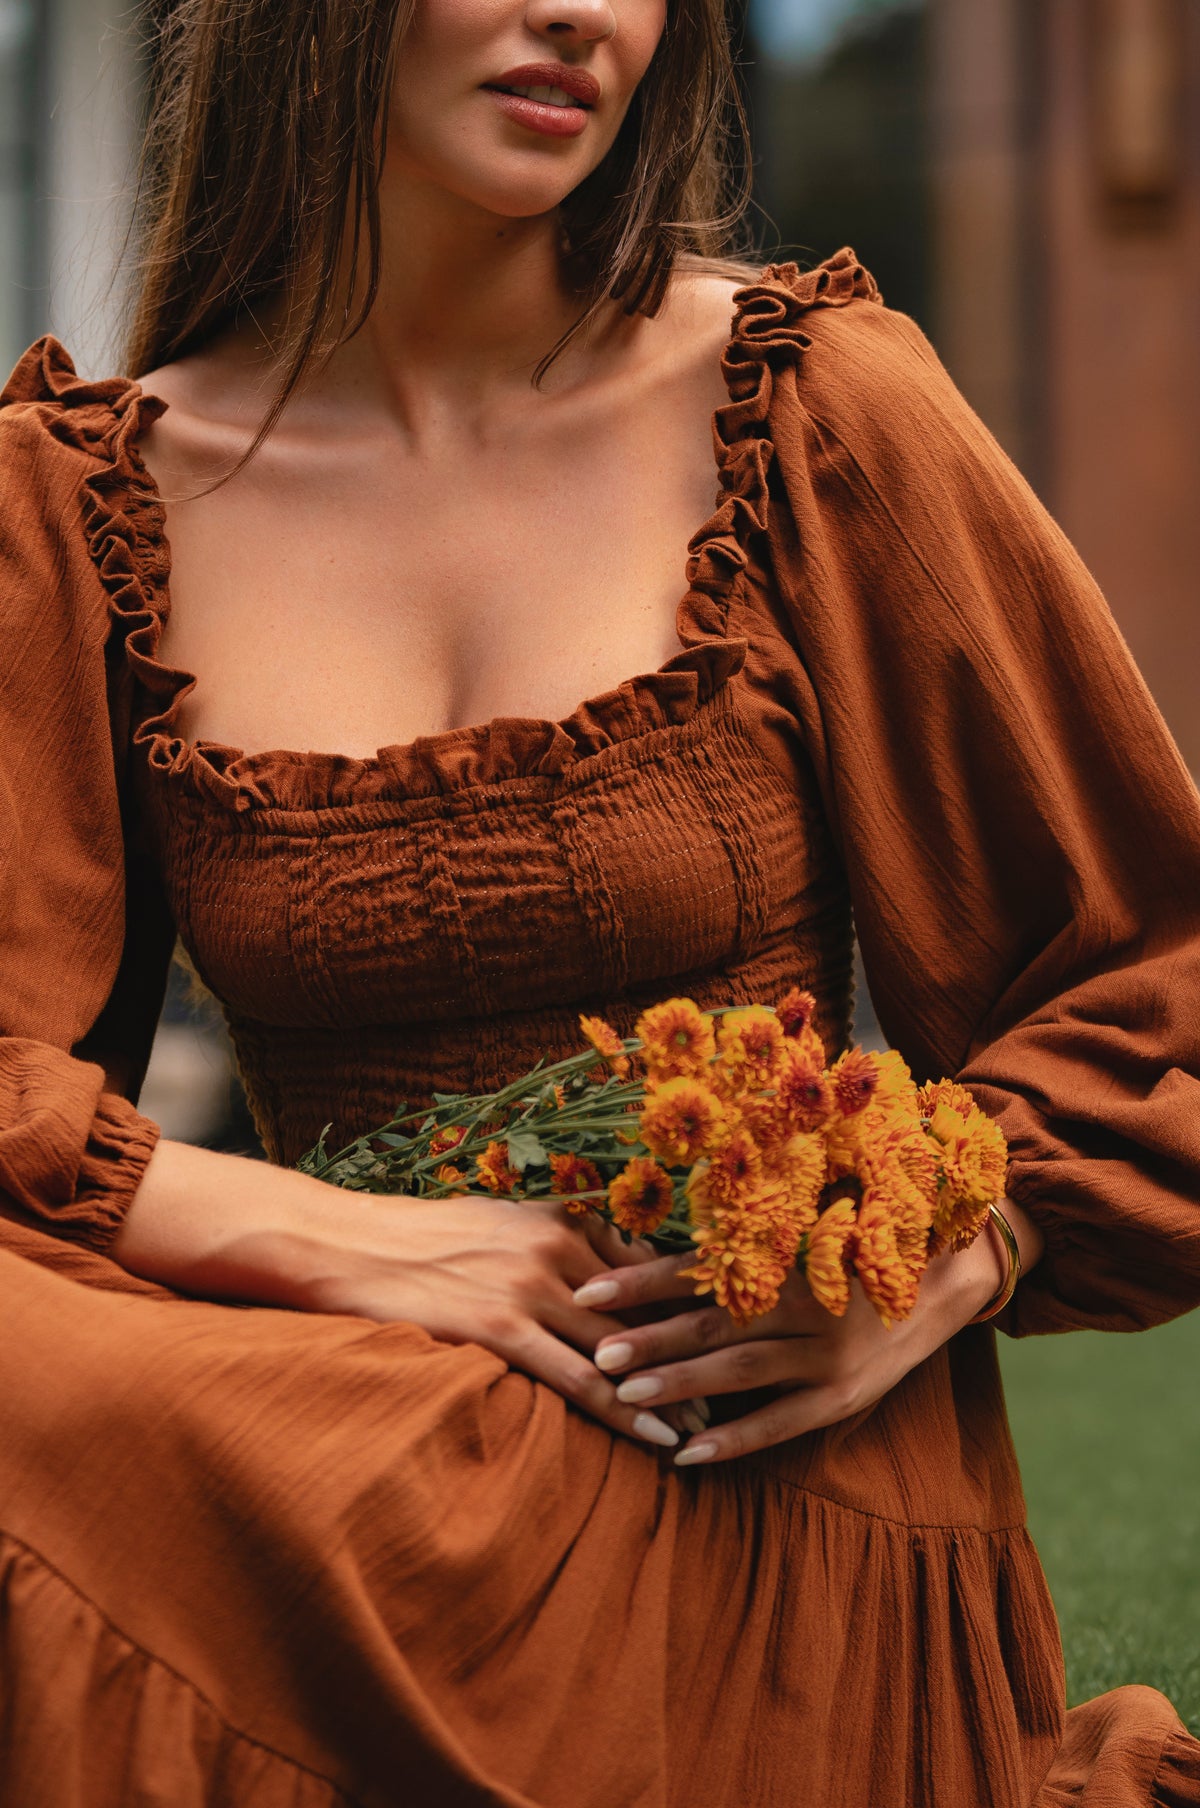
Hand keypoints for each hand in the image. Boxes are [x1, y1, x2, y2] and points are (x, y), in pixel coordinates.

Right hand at [114, 1138, 700, 1452]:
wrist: (343, 1243)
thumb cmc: (416, 1237)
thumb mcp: (494, 1225)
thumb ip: (549, 1244)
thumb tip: (595, 1269)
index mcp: (557, 1220)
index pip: (643, 1270)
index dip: (687, 1308)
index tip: (726, 1336)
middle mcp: (555, 1248)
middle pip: (645, 1309)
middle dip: (695, 1351)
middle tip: (741, 1387)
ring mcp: (528, 1287)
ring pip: (622, 1349)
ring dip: (674, 1389)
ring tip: (715, 1425)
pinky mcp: (499, 1326)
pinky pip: (578, 1378)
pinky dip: (626, 1411)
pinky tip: (659, 1437)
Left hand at [574, 1204, 1038, 1465]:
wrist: (949, 1277)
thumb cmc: (861, 1239)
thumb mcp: (812, 1220)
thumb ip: (751, 1229)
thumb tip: (660, 1226)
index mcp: (791, 1254)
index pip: (702, 1268)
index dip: (643, 1278)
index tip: (589, 1288)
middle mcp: (808, 1304)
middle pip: (715, 1323)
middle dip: (650, 1338)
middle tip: (596, 1353)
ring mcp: (828, 1355)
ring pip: (741, 1373)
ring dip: (680, 1385)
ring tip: (623, 1395)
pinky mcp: (844, 1398)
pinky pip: (782, 1425)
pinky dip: (735, 1440)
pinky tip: (687, 1453)